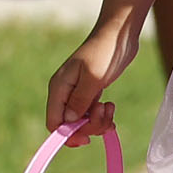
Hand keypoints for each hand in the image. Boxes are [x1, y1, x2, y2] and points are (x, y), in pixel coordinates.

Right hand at [47, 12, 142, 133]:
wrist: (119, 33)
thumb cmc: (105, 51)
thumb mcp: (93, 77)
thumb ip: (80, 101)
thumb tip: (69, 122)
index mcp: (59, 88)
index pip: (54, 123)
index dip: (67, 136)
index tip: (87, 139)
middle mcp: (65, 92)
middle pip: (70, 125)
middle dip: (89, 126)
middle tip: (105, 112)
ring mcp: (78, 92)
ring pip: (83, 121)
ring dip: (98, 121)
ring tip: (110, 107)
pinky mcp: (90, 92)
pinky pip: (92, 113)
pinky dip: (102, 115)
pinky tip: (111, 107)